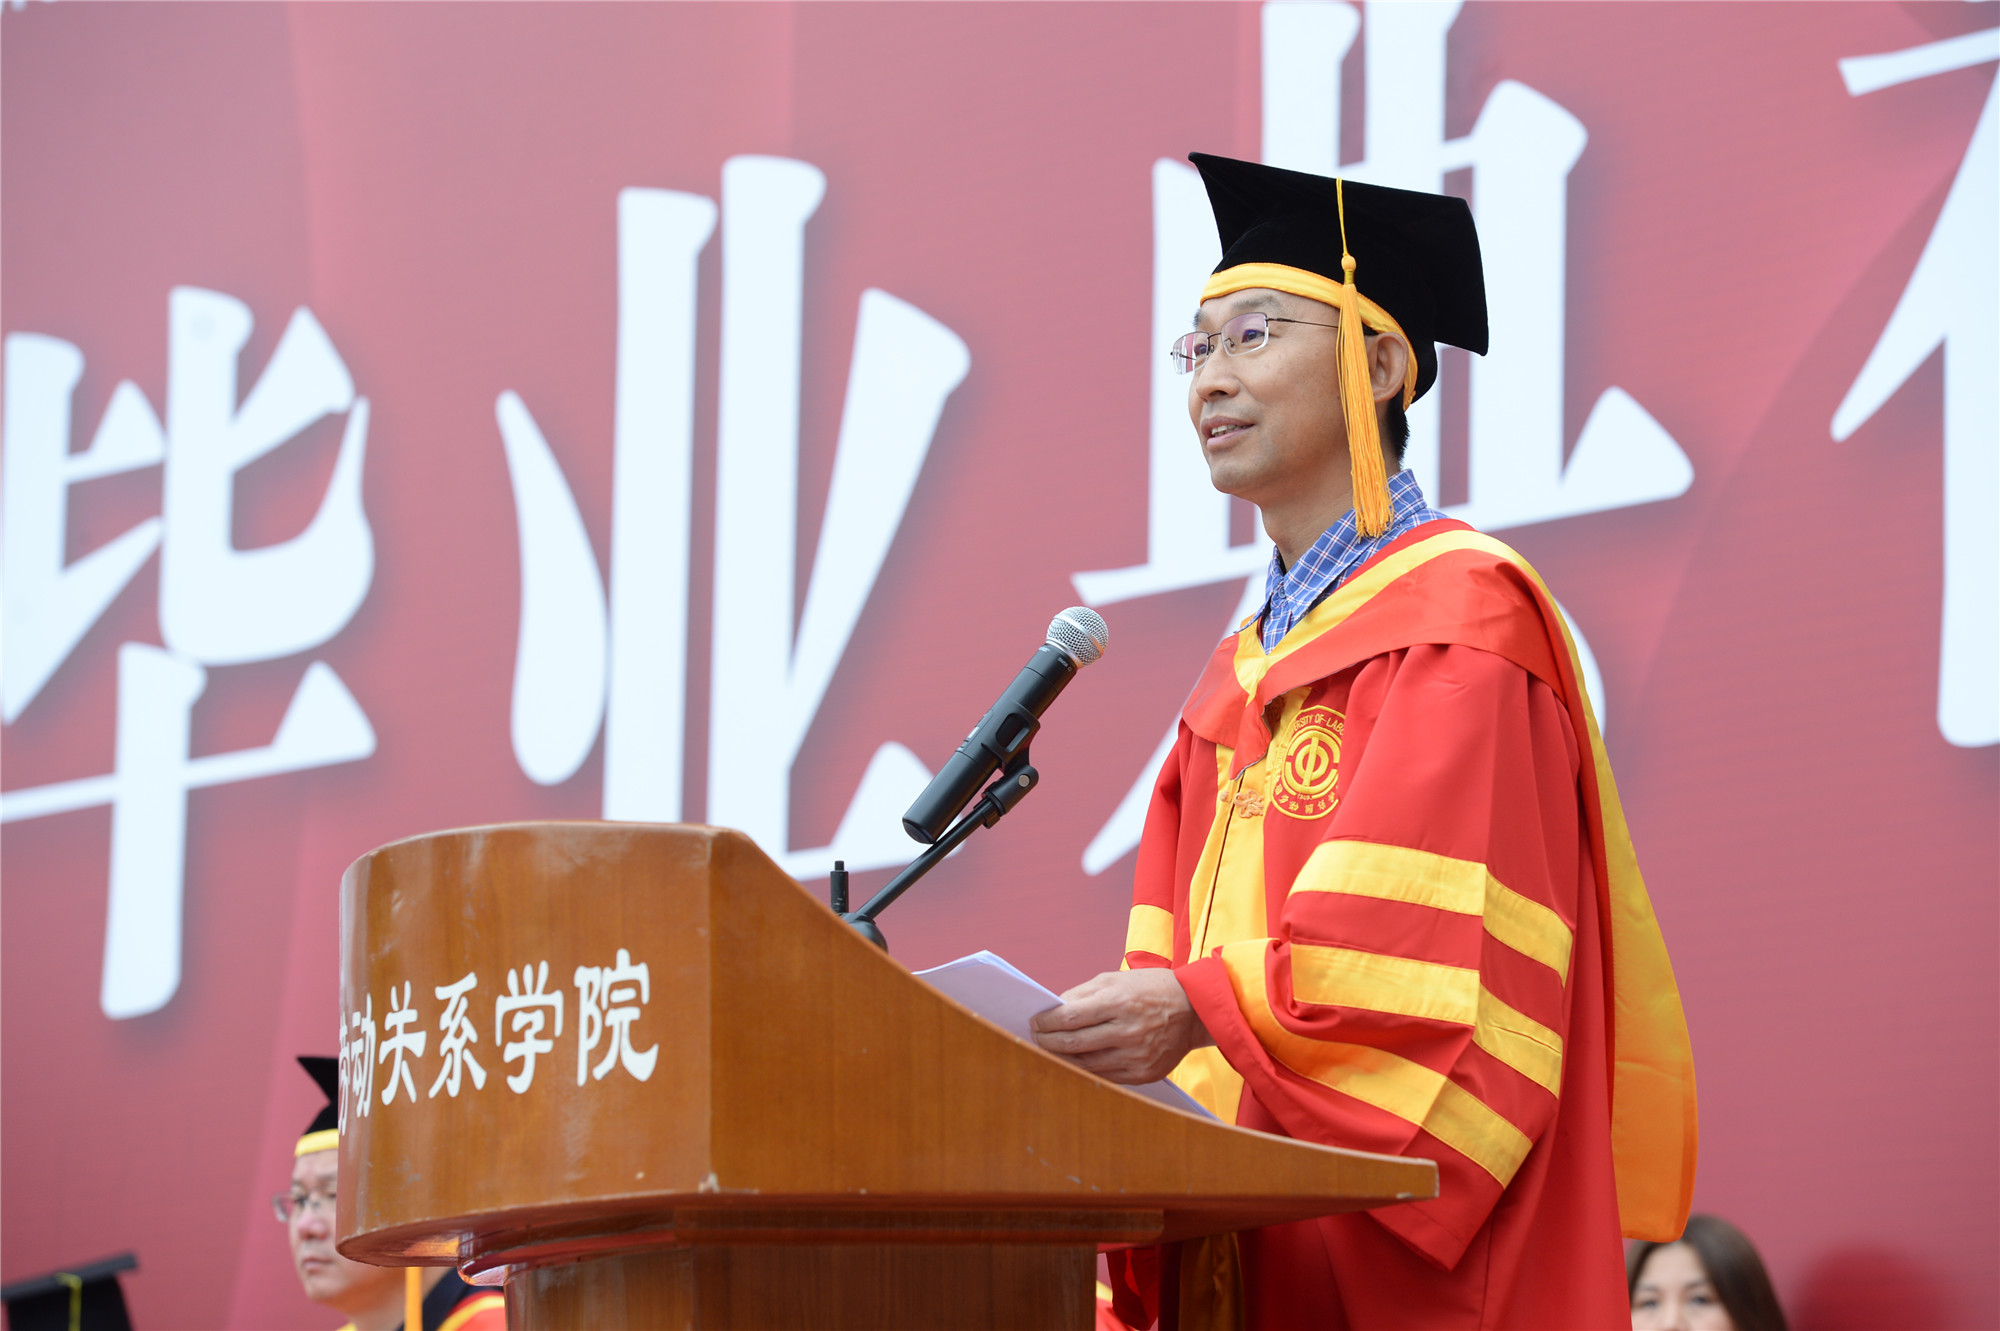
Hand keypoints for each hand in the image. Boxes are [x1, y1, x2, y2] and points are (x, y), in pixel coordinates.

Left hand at [1028, 968, 1211, 1083]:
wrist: (1195, 1009)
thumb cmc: (1150, 989)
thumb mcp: (1115, 979)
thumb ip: (1081, 995)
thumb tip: (1052, 1010)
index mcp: (1119, 1003)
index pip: (1069, 1018)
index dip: (1045, 1022)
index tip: (1034, 1022)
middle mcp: (1128, 1031)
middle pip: (1073, 1044)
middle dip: (1047, 1041)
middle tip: (1035, 1037)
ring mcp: (1137, 1056)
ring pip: (1086, 1065)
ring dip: (1062, 1058)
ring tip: (1051, 1050)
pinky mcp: (1144, 1074)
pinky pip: (1105, 1076)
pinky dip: (1086, 1069)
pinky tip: (1075, 1061)